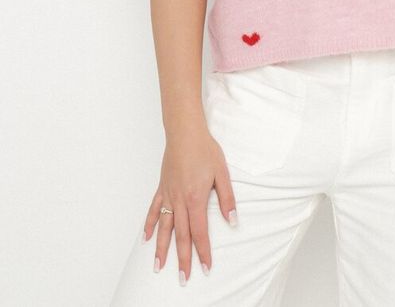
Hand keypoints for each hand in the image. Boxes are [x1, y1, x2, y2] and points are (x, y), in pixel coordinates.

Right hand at [142, 126, 236, 283]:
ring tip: (158, 267)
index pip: (199, 232)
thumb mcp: (222, 172)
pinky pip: (154, 210)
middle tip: (183, 278)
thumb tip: (232, 221)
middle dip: (183, 259)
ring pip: (164, 227)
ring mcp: (168, 195)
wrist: (185, 132)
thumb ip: (226, 198)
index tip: (206, 268)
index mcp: (195, 198)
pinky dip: (149, 225)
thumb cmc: (205, 149)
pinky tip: (145, 238)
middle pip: (181, 235)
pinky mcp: (162, 188)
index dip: (203, 251)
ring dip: (162, 248)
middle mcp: (179, 200)